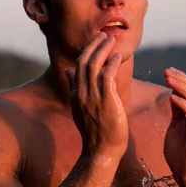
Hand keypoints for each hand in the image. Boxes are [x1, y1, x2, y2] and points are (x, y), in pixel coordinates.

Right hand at [65, 33, 128, 159]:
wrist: (101, 151)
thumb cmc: (96, 131)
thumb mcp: (81, 108)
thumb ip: (76, 88)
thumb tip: (67, 71)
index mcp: (76, 94)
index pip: (78, 66)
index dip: (87, 51)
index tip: (96, 41)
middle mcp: (81, 94)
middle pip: (84, 62)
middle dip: (94, 45)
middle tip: (104, 35)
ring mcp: (92, 97)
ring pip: (94, 66)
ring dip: (103, 50)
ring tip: (112, 40)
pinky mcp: (105, 101)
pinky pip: (107, 76)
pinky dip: (112, 64)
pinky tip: (118, 57)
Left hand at [163, 68, 185, 186]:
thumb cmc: (181, 155)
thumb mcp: (175, 127)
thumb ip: (177, 112)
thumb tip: (173, 95)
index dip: (182, 79)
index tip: (168, 70)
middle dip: (181, 79)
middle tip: (167, 71)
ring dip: (182, 87)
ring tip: (168, 79)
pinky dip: (183, 104)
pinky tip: (172, 97)